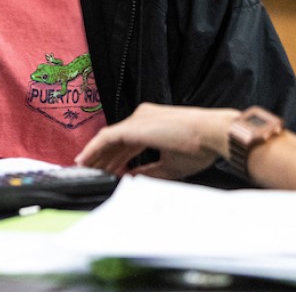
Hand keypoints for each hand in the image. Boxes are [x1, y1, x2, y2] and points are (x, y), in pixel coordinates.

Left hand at [75, 103, 239, 179]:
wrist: (212, 134)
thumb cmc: (199, 148)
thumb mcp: (169, 165)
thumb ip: (147, 171)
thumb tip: (130, 178)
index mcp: (152, 125)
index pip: (127, 144)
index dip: (115, 159)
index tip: (107, 172)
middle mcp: (142, 118)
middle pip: (115, 141)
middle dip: (101, 158)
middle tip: (89, 173)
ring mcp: (137, 120)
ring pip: (108, 139)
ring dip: (94, 155)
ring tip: (83, 170)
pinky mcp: (133, 127)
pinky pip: (106, 138)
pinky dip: (94, 150)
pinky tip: (85, 161)